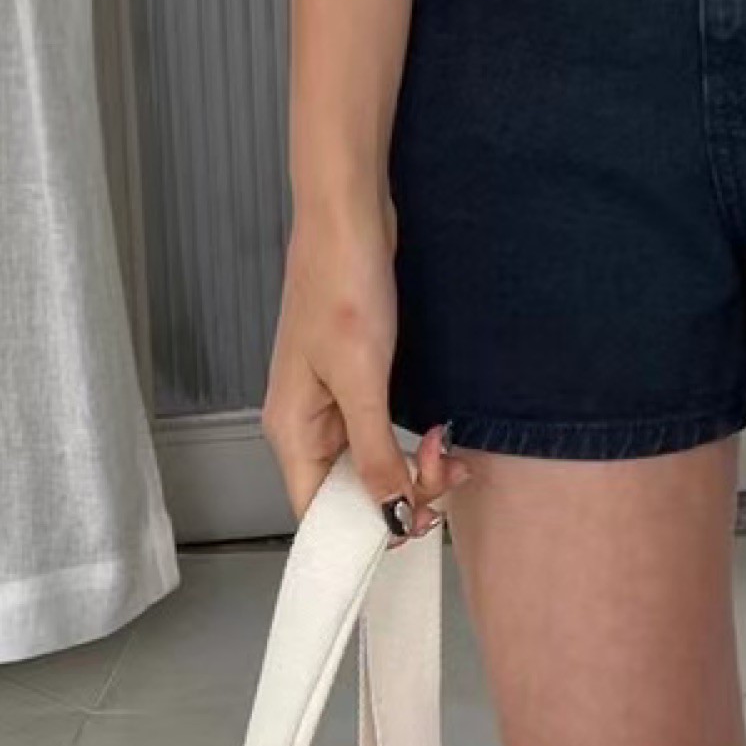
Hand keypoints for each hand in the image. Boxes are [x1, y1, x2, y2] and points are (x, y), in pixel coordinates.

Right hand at [261, 196, 469, 541]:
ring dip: (415, 468)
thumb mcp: (361, 376)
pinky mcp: (358, 378)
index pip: (318, 511)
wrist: (350, 218)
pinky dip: (412, 441)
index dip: (366, 528)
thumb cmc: (343, 287)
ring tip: (452, 450)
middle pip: (349, 491)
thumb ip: (372, 450)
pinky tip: (440, 436)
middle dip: (403, 492)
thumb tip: (386, 513)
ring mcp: (332, 400)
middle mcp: (308, 424)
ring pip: (372, 462)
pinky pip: (382, 430)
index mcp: (293, 431)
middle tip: (449, 470)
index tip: (419, 524)